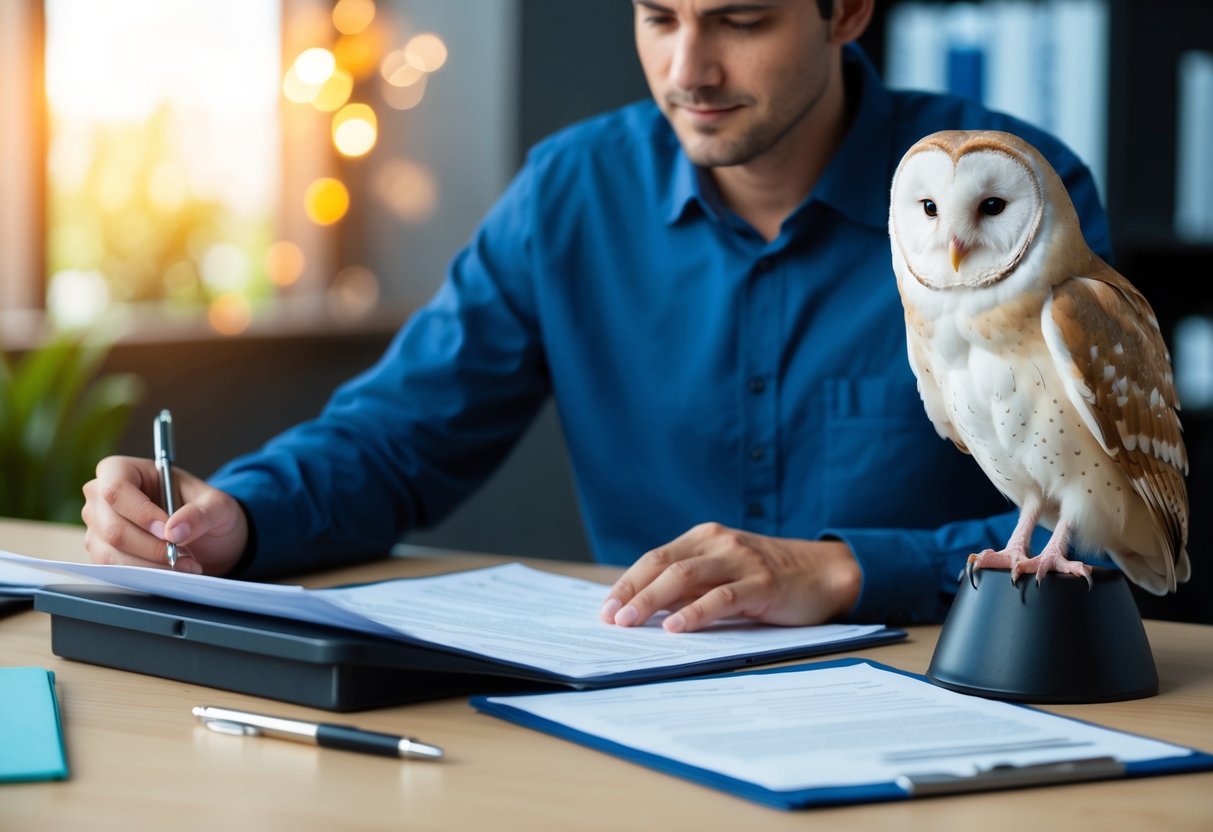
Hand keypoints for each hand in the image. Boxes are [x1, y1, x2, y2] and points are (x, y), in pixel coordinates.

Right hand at [82, 455, 248, 575]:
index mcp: (122, 470)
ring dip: (150, 566)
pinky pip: (113, 571)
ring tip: (184, 566)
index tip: (169, 532)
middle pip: (113, 528)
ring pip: (111, 554)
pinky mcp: (101, 552)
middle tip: (182, 556)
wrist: (205, 536)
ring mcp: (97, 527)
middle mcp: (100, 497)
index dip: (141, 514)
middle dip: (151, 548)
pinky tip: (168, 573)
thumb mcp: (217, 505)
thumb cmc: (205, 510)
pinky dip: (143, 576)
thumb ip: (201, 513)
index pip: (116, 489)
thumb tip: (175, 531)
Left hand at [599, 523, 861, 632]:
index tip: (605, 608)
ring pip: (685, 578)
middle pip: (663, 566)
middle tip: (610, 619)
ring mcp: (740, 560)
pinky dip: (696, 612)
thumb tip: (644, 610)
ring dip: (652, 601)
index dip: (627, 583)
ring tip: (631, 622)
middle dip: (632, 593)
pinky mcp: (762, 582)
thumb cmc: (768, 576)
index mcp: (704, 538)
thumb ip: (691, 584)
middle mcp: (718, 543)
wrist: (824, 573)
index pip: (655, 559)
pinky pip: (722, 596)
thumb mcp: (725, 572)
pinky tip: (677, 627)